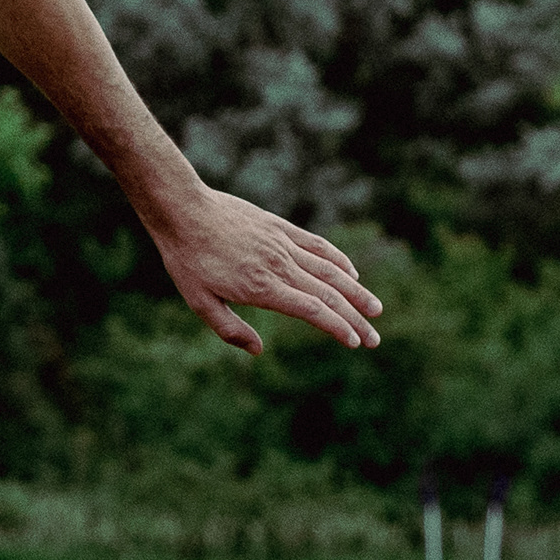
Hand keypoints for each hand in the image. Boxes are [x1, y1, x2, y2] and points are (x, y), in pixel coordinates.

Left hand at [154, 186, 382, 353]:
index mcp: (262, 287)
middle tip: (375, 339)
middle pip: (329, 294)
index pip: (312, 311)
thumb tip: (258, 350)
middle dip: (355, 318)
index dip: (338, 327)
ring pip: (330, 270)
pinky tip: (351, 274)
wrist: (183, 209)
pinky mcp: (279, 227)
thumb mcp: (198, 301)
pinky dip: (338, 260)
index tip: (355, 342)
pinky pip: (317, 245)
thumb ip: (229, 329)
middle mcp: (279, 265)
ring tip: (376, 309)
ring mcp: (282, 244)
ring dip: (356, 291)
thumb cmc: (187, 259)